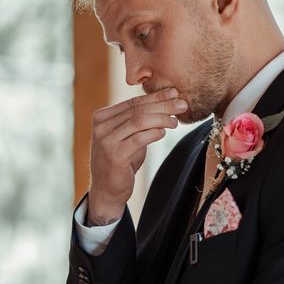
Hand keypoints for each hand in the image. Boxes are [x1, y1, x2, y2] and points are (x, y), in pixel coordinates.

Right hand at [87, 88, 186, 223]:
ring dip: (162, 119)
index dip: (156, 97)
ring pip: (139, 121)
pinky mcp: (114, 155)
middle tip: (182, 104)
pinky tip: (164, 132)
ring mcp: (106, 140)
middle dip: (163, 105)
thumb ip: (139, 120)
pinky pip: (139, 139)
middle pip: (137, 110)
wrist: (107, 189)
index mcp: (103, 117)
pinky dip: (154, 133)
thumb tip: (169, 99)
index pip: (133, 102)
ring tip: (176, 122)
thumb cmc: (122, 160)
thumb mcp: (128, 136)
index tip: (175, 93)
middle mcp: (101, 126)